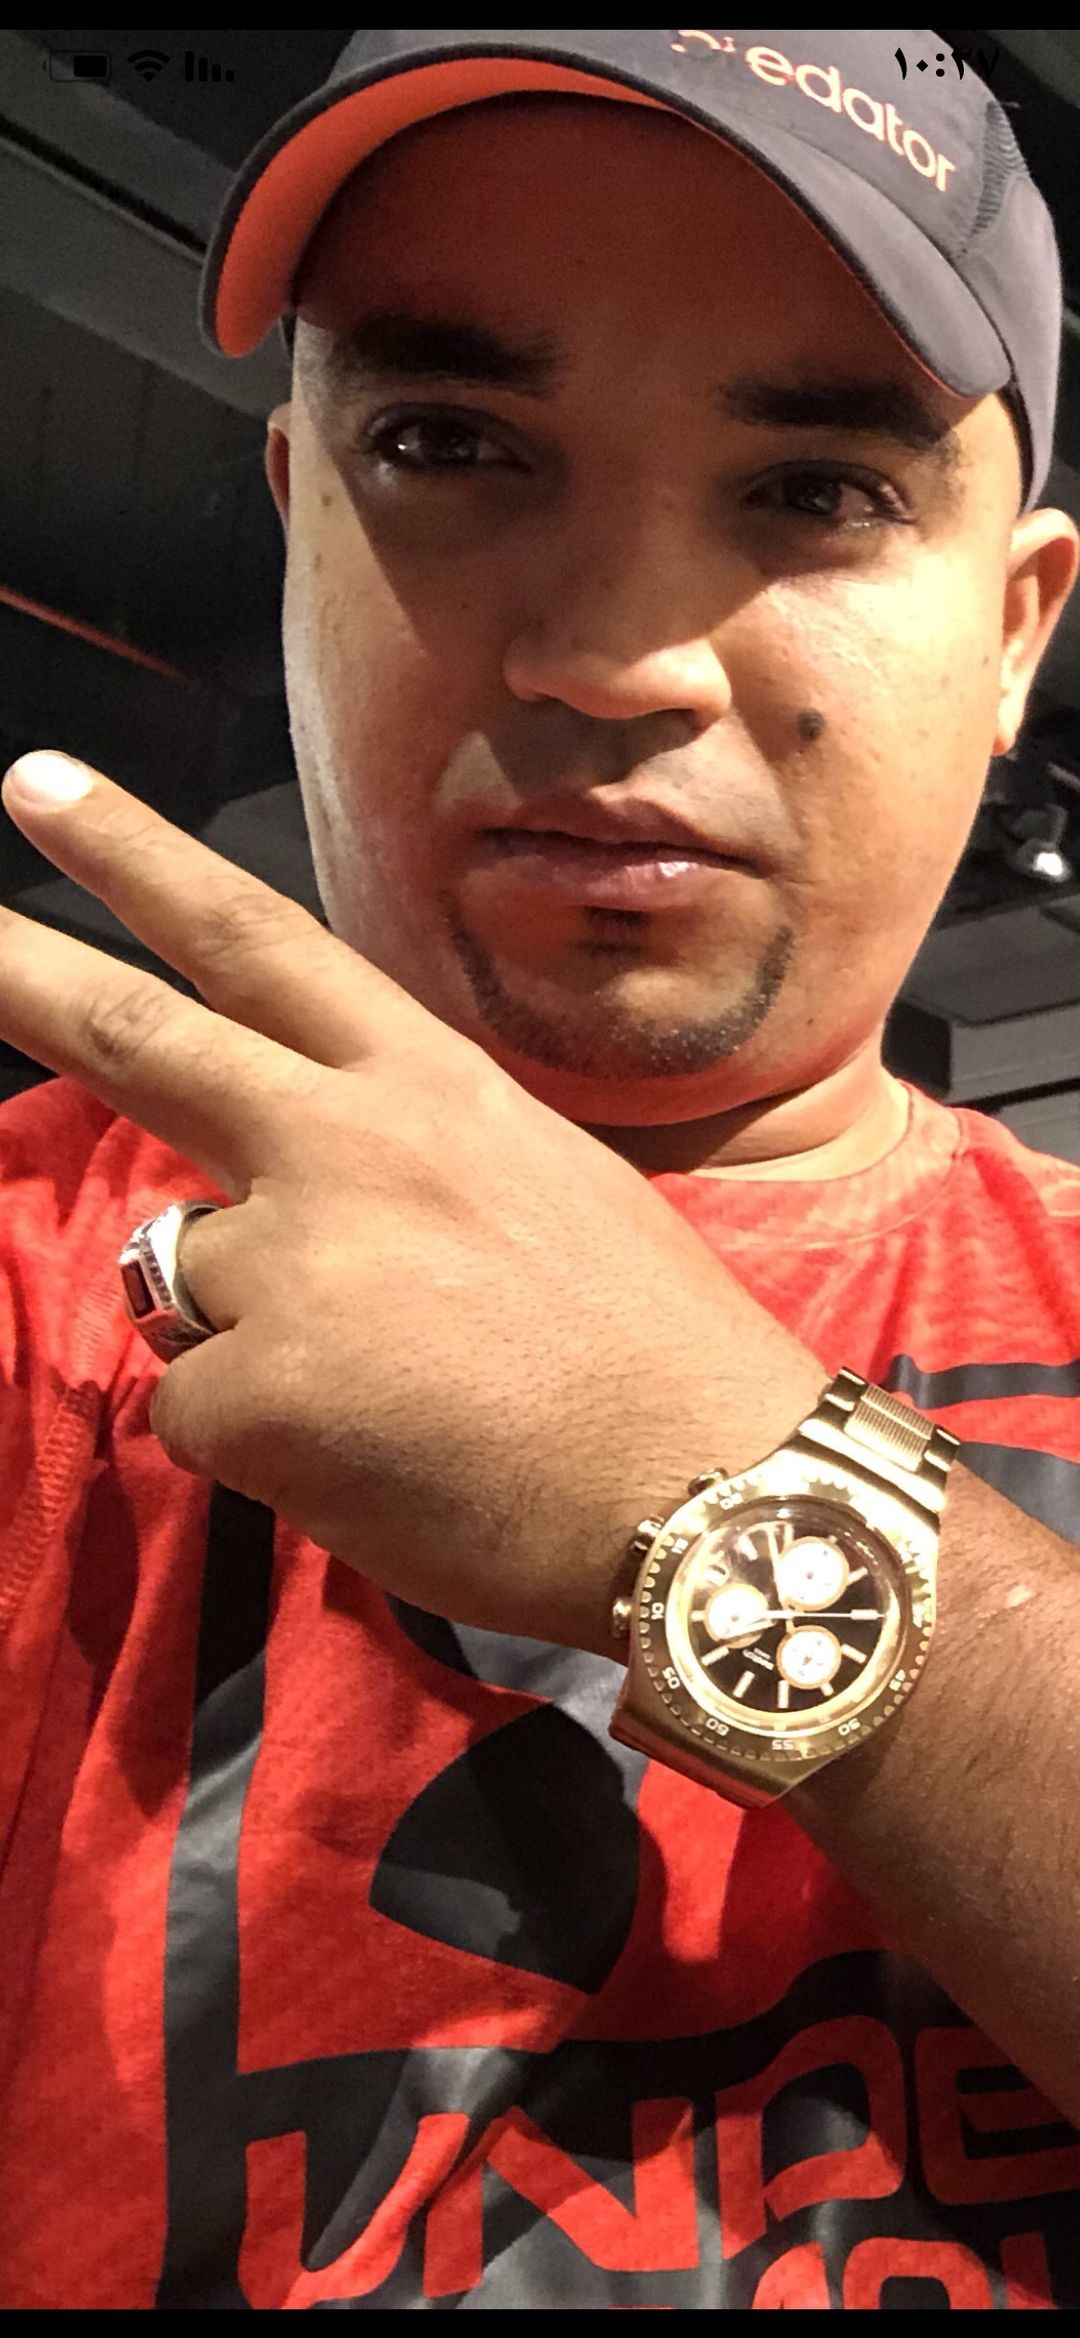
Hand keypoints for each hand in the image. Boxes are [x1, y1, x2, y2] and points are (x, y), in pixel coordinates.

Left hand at [0, 751, 827, 1655]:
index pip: (255, 941)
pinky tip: (375, 1459)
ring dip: (257, 1334)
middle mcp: (344, 1144)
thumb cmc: (649, 1350)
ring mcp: (292, 1264)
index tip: (43, 789)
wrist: (720, 1494)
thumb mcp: (538, 1186)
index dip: (136, 859)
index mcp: (426, 1086)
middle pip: (142, 1042)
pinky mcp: (256, 1393)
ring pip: (191, 1281)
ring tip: (394, 1390)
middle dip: (26, 974)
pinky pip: (197, 1409)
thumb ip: (395, 1158)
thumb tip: (268, 1199)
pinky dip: (263, 1443)